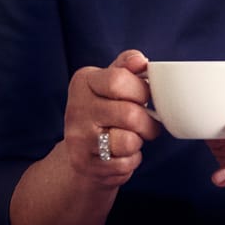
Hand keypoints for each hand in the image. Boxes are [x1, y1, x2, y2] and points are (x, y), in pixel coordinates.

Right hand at [63, 49, 159, 187]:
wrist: (81, 150)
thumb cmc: (105, 110)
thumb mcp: (112, 81)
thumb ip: (127, 66)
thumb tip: (140, 61)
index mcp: (83, 81)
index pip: (119, 80)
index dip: (141, 90)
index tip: (144, 97)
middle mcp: (76, 108)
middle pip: (129, 114)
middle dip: (148, 122)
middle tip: (148, 124)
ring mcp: (78, 138)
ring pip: (129, 141)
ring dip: (139, 142)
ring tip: (133, 138)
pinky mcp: (84, 163)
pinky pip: (124, 163)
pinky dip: (131, 160)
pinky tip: (122, 154)